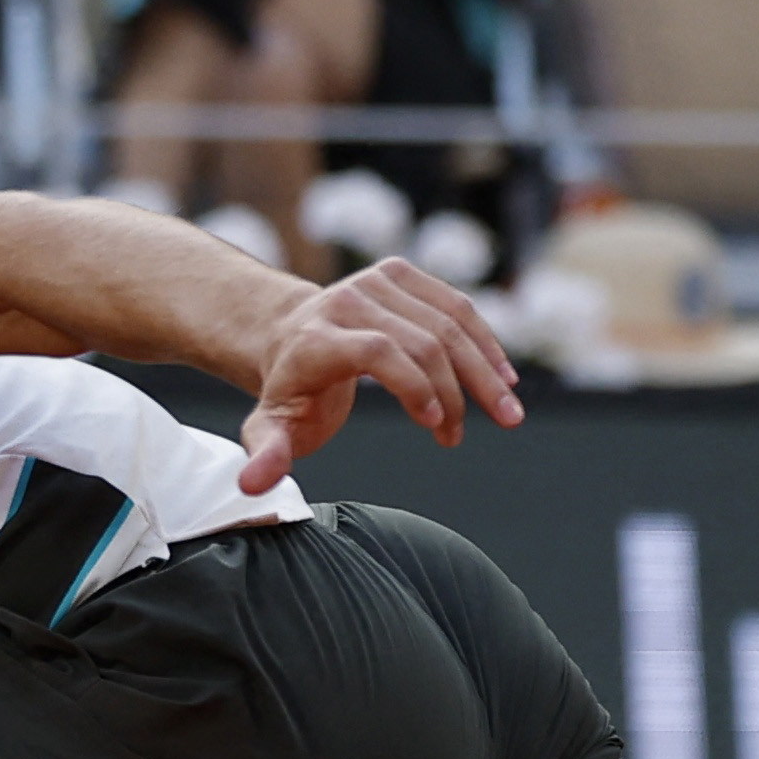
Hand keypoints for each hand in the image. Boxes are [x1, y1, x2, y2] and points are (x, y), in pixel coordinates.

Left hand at [238, 259, 523, 494]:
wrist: (287, 337)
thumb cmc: (289, 394)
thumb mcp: (271, 428)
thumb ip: (266, 454)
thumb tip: (251, 485)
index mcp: (315, 338)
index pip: (376, 351)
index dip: (413, 385)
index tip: (436, 427)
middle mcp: (344, 300)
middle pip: (420, 341)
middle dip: (456, 392)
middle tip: (469, 435)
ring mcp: (374, 280)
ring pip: (447, 322)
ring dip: (484, 371)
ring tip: (507, 414)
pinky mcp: (399, 273)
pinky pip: (455, 306)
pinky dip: (485, 341)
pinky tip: (503, 377)